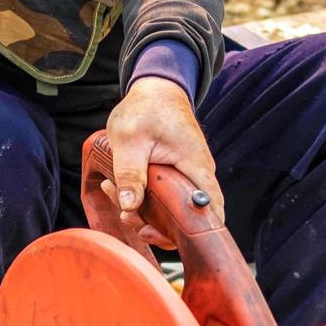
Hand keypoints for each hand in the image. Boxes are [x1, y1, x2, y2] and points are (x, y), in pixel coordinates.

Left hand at [101, 76, 223, 247]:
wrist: (157, 89)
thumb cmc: (147, 108)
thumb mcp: (130, 139)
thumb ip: (130, 173)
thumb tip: (130, 207)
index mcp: (196, 168)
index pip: (211, 211)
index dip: (196, 233)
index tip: (164, 236)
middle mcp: (198, 177)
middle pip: (187, 218)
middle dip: (156, 226)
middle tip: (127, 216)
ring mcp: (187, 178)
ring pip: (171, 210)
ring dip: (143, 212)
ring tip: (114, 193)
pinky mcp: (175, 178)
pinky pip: (163, 199)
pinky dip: (142, 200)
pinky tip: (118, 189)